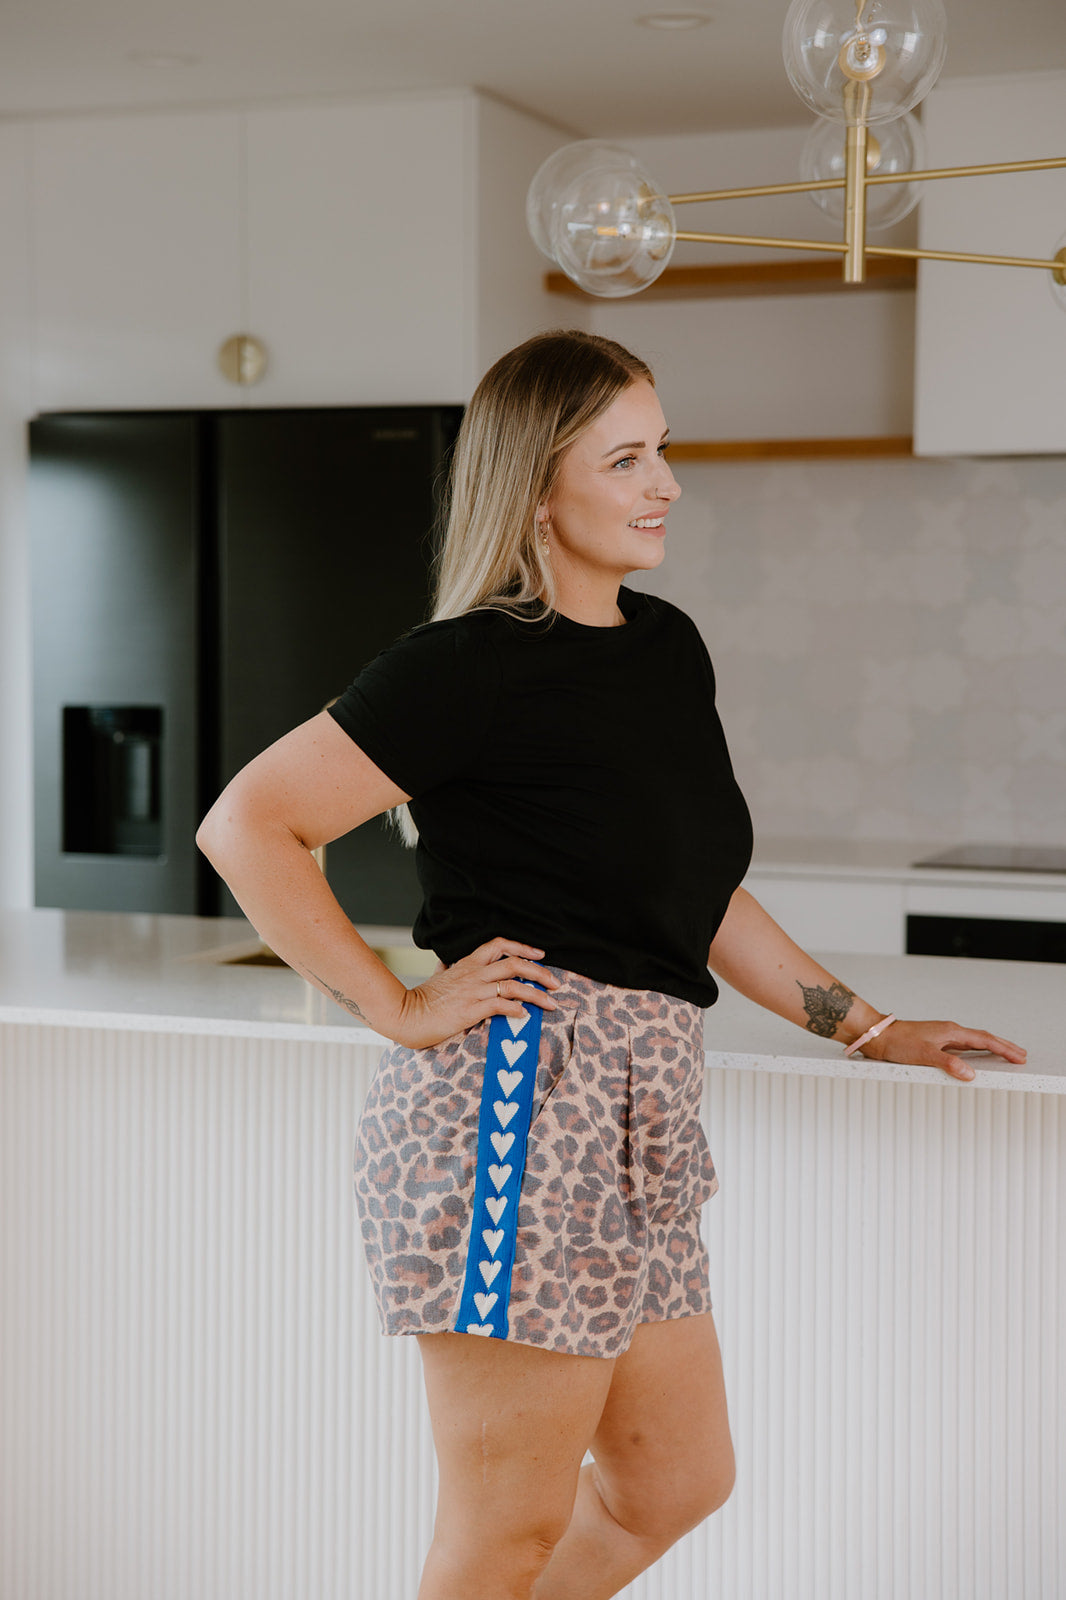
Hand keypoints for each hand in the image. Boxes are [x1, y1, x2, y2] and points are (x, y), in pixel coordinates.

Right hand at [388, 936, 559, 1049]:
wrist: (405, 1015)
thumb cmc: (421, 999)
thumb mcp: (435, 977)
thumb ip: (444, 968)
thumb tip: (444, 962)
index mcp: (468, 964)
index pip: (499, 944)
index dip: (523, 947)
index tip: (540, 955)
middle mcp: (474, 974)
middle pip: (515, 963)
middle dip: (540, 972)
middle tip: (556, 983)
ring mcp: (473, 991)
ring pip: (513, 985)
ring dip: (537, 994)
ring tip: (551, 1003)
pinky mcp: (470, 1009)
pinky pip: (500, 1005)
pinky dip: (517, 1009)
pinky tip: (525, 1016)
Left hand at [859, 1018, 1026, 1082]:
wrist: (879, 1036)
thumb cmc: (898, 1043)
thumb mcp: (924, 1055)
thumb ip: (948, 1064)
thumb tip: (971, 1074)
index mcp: (951, 1031)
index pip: (984, 1040)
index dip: (1003, 1048)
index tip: (1019, 1056)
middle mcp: (949, 1032)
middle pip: (983, 1038)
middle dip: (1004, 1046)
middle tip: (1021, 1055)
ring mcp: (943, 1036)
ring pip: (974, 1042)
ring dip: (991, 1048)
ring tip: (1006, 1055)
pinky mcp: (935, 1042)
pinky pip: (963, 1046)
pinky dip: (976, 1051)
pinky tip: (976, 1058)